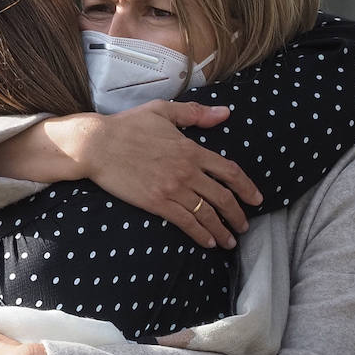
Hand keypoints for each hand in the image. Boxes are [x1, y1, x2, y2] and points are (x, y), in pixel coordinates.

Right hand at [45, 101, 261, 247]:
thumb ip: (196, 114)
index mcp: (191, 149)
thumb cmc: (127, 125)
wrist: (97, 145)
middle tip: (244, 227)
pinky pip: (186, 222)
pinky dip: (201, 234)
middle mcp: (187, 171)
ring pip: (207, 214)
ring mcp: (172, 189)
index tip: (257, 200)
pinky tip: (209, 242)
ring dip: (222, 230)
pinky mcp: (157, 203)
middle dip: (237, 215)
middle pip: (223, 197)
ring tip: (229, 241)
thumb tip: (225, 113)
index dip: (247, 188)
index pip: (229, 171)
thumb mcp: (163, 111)